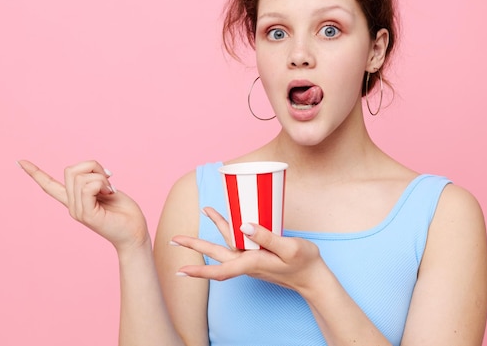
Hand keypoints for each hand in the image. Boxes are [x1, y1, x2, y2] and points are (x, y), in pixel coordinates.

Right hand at [18, 159, 148, 252]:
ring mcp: (77, 211)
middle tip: (109, 179)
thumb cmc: (124, 212)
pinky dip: (102, 184)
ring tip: (110, 190)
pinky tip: (110, 193)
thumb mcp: (106, 189)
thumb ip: (94, 180)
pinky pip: (88, 187)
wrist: (135, 234)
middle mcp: (72, 206)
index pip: (49, 185)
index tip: (20, 161)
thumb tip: (91, 170)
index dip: (35, 173)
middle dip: (93, 167)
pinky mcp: (87, 215)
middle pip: (70, 170)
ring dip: (101, 177)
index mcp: (75, 200)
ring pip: (81, 177)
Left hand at [172, 207, 324, 292]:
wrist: (313, 277)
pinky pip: (237, 241)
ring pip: (226, 244)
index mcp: (252, 263)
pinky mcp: (256, 254)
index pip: (220, 270)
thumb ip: (267, 236)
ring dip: (214, 229)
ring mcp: (251, 259)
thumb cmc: (305, 263)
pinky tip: (230, 218)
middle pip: (215, 255)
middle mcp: (247, 263)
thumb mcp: (290, 248)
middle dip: (194, 246)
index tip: (181, 270)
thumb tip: (243, 225)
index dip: (199, 270)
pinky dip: (229, 228)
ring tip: (206, 209)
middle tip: (173, 239)